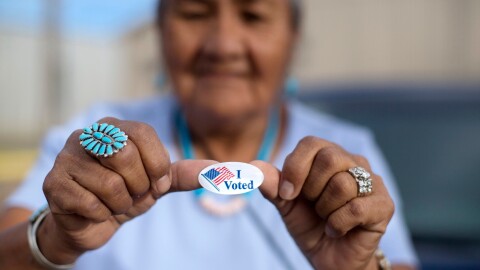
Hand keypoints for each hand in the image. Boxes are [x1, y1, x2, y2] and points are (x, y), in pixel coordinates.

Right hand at [41, 117, 213, 263]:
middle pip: (124, 154)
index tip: (156, 182)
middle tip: (132, 193)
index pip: (144, 133)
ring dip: (120, 204)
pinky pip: (90, 203)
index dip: (157, 164)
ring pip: (109, 184)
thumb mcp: (157, 183)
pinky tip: (93, 210)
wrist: (90, 223)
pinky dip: (101, 214)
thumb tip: (223, 168)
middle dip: (138, 185)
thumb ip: (185, 173)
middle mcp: (88, 134)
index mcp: (115, 127)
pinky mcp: (53, 183)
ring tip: (112, 202)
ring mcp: (67, 157)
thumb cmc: (125, 195)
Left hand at [256, 136, 394, 269]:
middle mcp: (353, 162)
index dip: (294, 168)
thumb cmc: (310, 224)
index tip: (286, 194)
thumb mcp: (285, 204)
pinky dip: (337, 224)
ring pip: (342, 184)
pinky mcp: (384, 205)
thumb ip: (272, 184)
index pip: (310, 143)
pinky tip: (336, 230)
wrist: (330, 258)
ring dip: (325, 210)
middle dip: (311, 189)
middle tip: (313, 206)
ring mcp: (373, 182)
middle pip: (329, 158)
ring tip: (326, 218)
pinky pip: (356, 208)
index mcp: (328, 155)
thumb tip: (254, 166)